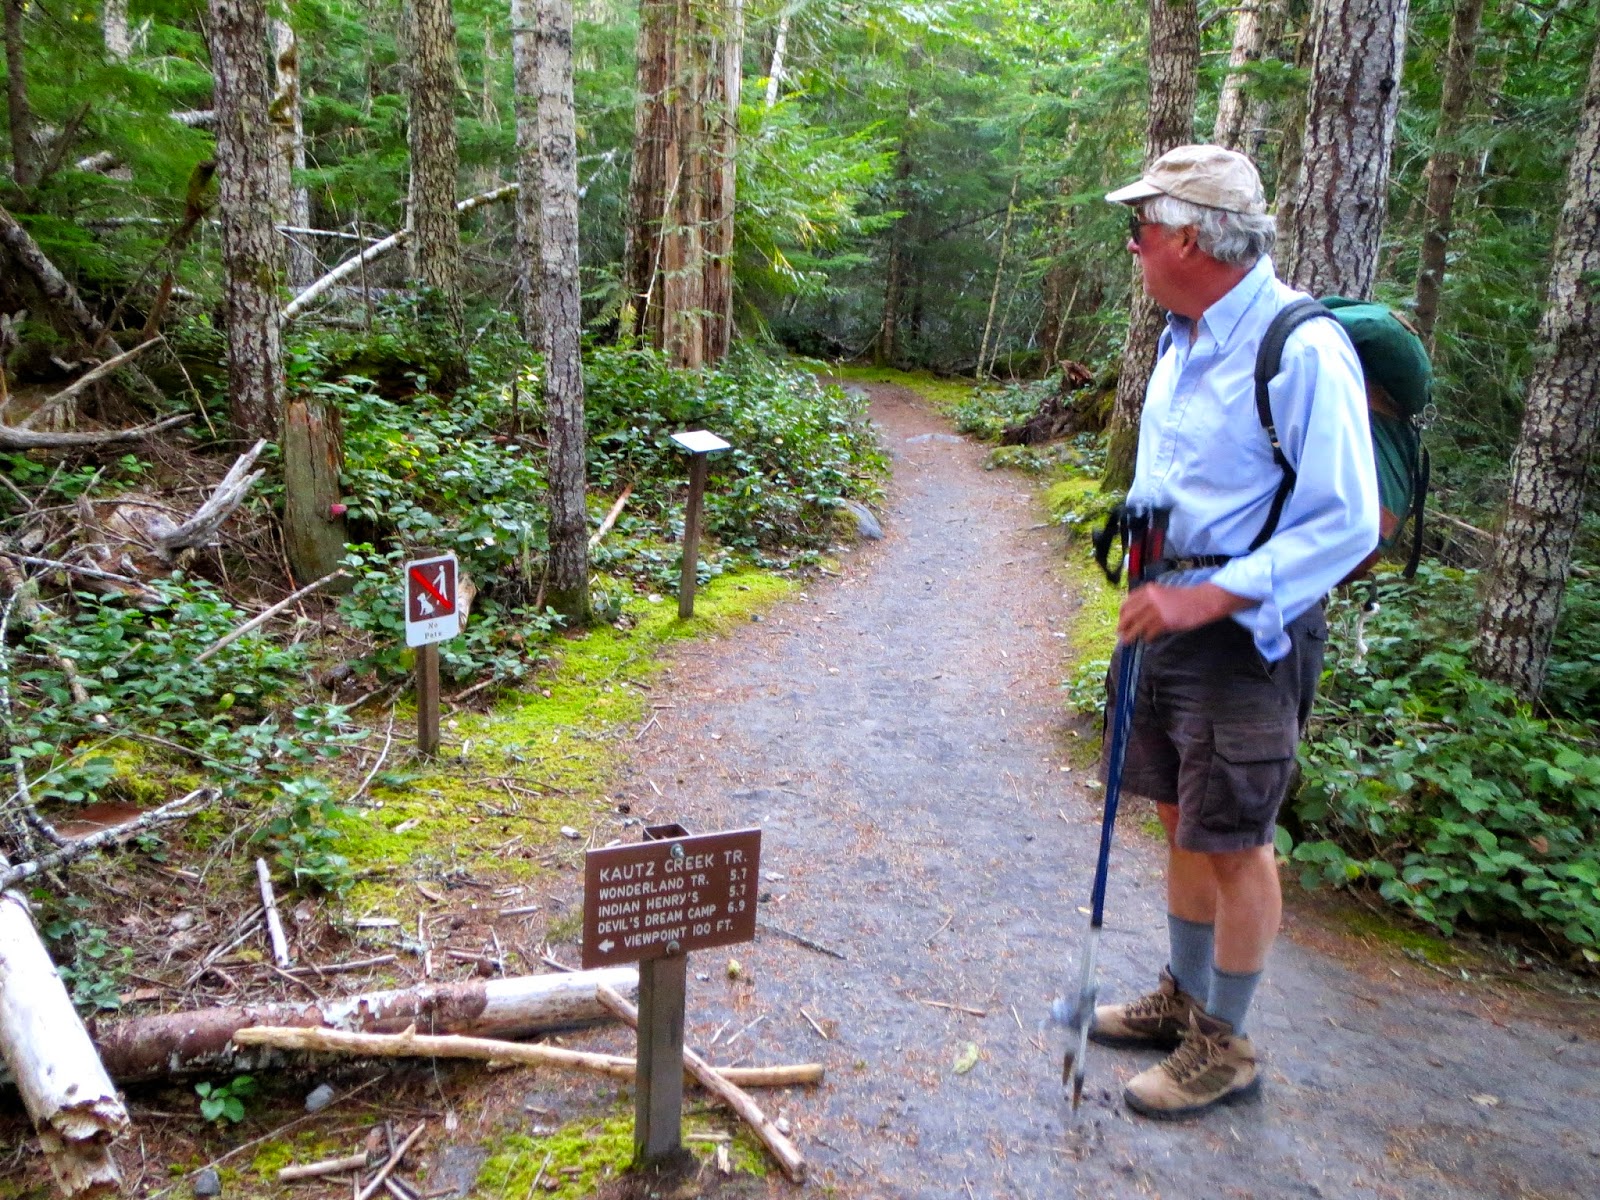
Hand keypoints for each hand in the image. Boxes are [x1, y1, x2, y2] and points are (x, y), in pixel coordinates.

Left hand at [1116, 582, 1251, 642]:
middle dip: (1122, 624)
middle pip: (1129, 613)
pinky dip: (1147, 637)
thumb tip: (1138, 615)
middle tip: (1119, 632)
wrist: (1203, 600)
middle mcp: (1151, 598)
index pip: (1129, 601)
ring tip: (1126, 641)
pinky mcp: (1165, 621)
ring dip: (1130, 634)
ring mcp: (1158, 610)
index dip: (1122, 612)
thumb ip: (1151, 601)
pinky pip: (1150, 632)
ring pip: (1137, 625)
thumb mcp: (1165, 594)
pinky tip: (1147, 640)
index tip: (1121, 619)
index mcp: (1150, 589)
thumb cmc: (1186, 598)